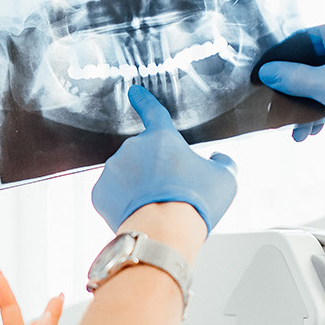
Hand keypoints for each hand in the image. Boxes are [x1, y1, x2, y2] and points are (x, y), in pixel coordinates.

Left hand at [91, 85, 238, 230]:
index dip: (144, 101)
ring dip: (138, 187)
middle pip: (144, 156)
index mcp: (161, 138)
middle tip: (171, 194)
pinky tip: (139, 214)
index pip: (153, 111)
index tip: (134, 92)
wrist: (164, 233)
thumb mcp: (225, 179)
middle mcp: (132, 147)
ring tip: (156, 208)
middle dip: (154, 170)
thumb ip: (223, 162)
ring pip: (126, 175)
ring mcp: (112, 170)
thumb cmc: (195, 203)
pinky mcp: (100, 193)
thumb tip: (218, 159)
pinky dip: (123, 203)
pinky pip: (112, 195)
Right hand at [258, 23, 324, 140]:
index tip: (263, 74)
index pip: (302, 39)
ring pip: (322, 82)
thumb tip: (267, 73)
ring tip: (298, 133)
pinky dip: (324, 110)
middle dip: (293, 91)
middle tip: (278, 108)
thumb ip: (295, 79)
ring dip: (308, 107)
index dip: (281, 57)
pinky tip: (315, 130)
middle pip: (311, 63)